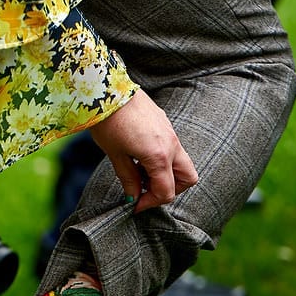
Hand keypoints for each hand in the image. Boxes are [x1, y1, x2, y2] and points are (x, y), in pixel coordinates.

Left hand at [88, 90, 198, 212]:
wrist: (108, 90)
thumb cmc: (108, 123)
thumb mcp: (116, 156)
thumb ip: (128, 178)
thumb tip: (133, 197)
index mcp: (159, 156)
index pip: (165, 192)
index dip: (149, 203)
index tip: (134, 205)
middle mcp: (172, 145)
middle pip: (187, 179)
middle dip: (169, 190)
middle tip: (144, 191)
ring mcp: (171, 133)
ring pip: (182, 164)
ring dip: (166, 175)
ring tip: (140, 173)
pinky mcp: (166, 125)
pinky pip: (174, 149)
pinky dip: (163, 161)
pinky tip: (140, 157)